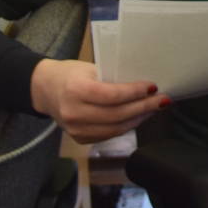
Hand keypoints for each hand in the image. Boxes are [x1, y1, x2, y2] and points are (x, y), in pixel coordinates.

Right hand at [28, 58, 165, 142]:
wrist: (45, 89)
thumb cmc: (71, 74)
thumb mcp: (89, 68)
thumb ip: (112, 78)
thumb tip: (144, 86)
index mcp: (76, 90)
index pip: (111, 95)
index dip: (134, 92)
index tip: (152, 86)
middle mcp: (74, 112)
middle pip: (116, 115)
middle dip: (143, 107)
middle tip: (162, 100)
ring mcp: (75, 129)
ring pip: (115, 128)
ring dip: (139, 118)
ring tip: (154, 108)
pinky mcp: (79, 138)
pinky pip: (109, 135)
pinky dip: (127, 126)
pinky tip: (138, 117)